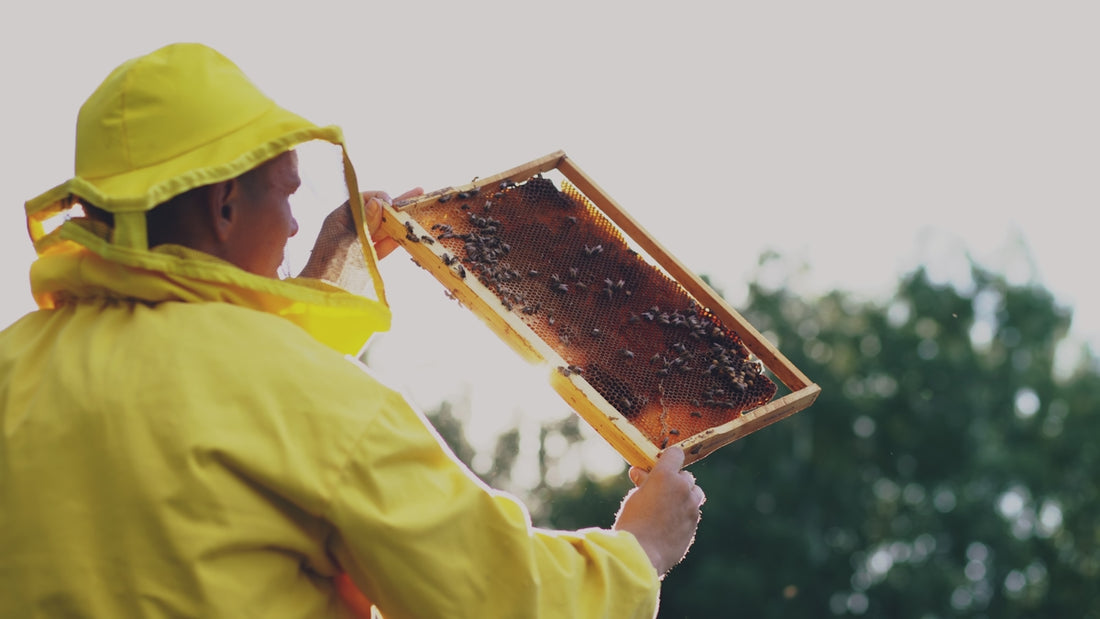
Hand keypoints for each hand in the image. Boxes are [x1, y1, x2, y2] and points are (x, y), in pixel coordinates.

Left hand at [298, 188, 422, 280]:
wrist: (324, 295)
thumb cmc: (333, 266)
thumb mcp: (351, 240)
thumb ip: (366, 222)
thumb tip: (378, 201)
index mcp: (339, 219)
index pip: (363, 200)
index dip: (380, 197)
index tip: (393, 202)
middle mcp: (348, 228)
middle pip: (376, 212)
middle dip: (396, 204)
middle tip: (418, 193)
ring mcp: (357, 244)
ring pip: (381, 229)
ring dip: (399, 221)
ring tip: (417, 212)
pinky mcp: (364, 259)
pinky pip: (382, 246)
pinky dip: (394, 240)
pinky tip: (408, 233)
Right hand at [613, 447, 703, 576]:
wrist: (641, 554)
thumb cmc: (632, 523)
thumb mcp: (634, 497)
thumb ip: (643, 483)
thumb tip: (639, 473)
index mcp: (665, 476)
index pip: (675, 454)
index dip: (668, 458)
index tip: (661, 465)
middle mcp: (682, 488)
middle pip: (686, 476)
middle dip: (675, 481)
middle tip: (660, 491)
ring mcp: (691, 507)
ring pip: (695, 494)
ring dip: (685, 496)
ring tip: (669, 507)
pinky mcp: (694, 524)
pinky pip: (692, 513)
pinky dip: (684, 514)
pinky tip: (669, 524)